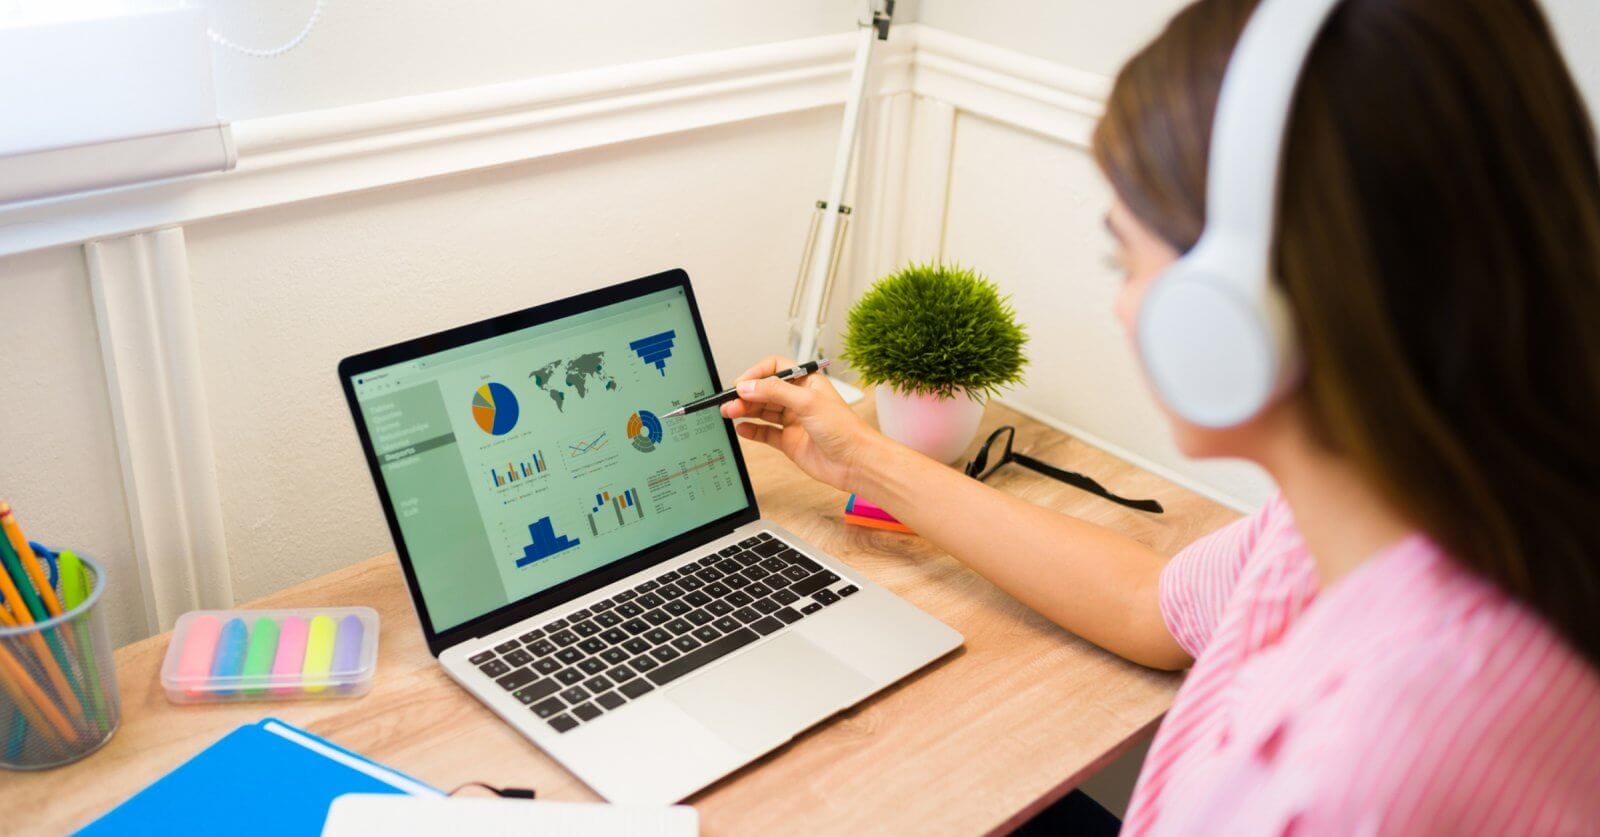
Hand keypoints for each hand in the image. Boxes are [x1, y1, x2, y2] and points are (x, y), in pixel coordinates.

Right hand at [720, 356, 881, 492]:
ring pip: (763, 411)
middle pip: (765, 391)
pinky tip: (741, 428)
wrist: (855, 462)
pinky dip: (752, 430)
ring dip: (745, 410)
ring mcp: (794, 421)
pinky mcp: (789, 442)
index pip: (775, 368)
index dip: (757, 374)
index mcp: (807, 383)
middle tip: (730, 402)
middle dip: (746, 395)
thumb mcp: (807, 402)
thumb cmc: (844, 429)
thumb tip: (748, 386)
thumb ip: (774, 392)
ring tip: (729, 412)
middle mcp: (799, 400)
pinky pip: (765, 433)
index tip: (742, 383)